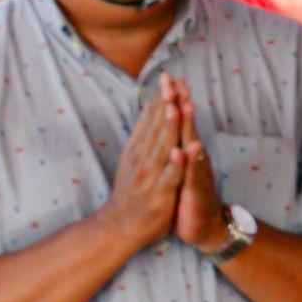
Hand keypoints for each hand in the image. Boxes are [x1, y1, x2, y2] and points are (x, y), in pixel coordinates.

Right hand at [112, 81, 196, 251]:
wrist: (121, 224)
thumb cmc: (132, 189)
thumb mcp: (134, 155)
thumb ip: (144, 131)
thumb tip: (151, 104)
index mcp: (139, 148)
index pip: (151, 118)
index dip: (160, 97)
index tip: (168, 76)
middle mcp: (142, 158)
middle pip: (156, 127)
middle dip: (165, 104)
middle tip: (171, 81)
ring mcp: (150, 175)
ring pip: (162, 147)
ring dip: (169, 127)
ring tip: (176, 106)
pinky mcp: (158, 193)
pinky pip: (169, 176)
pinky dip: (176, 164)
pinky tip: (181, 151)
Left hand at [164, 80, 229, 254]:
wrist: (207, 227)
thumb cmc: (191, 195)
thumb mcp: (183, 168)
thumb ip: (179, 145)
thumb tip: (174, 123)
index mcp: (187, 152)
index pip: (180, 123)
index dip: (176, 101)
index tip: (171, 79)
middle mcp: (195, 159)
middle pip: (188, 127)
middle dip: (182, 104)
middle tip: (179, 82)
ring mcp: (197, 174)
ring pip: (193, 146)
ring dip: (189, 126)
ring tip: (184, 105)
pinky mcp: (197, 192)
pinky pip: (193, 175)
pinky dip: (189, 162)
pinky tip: (185, 150)